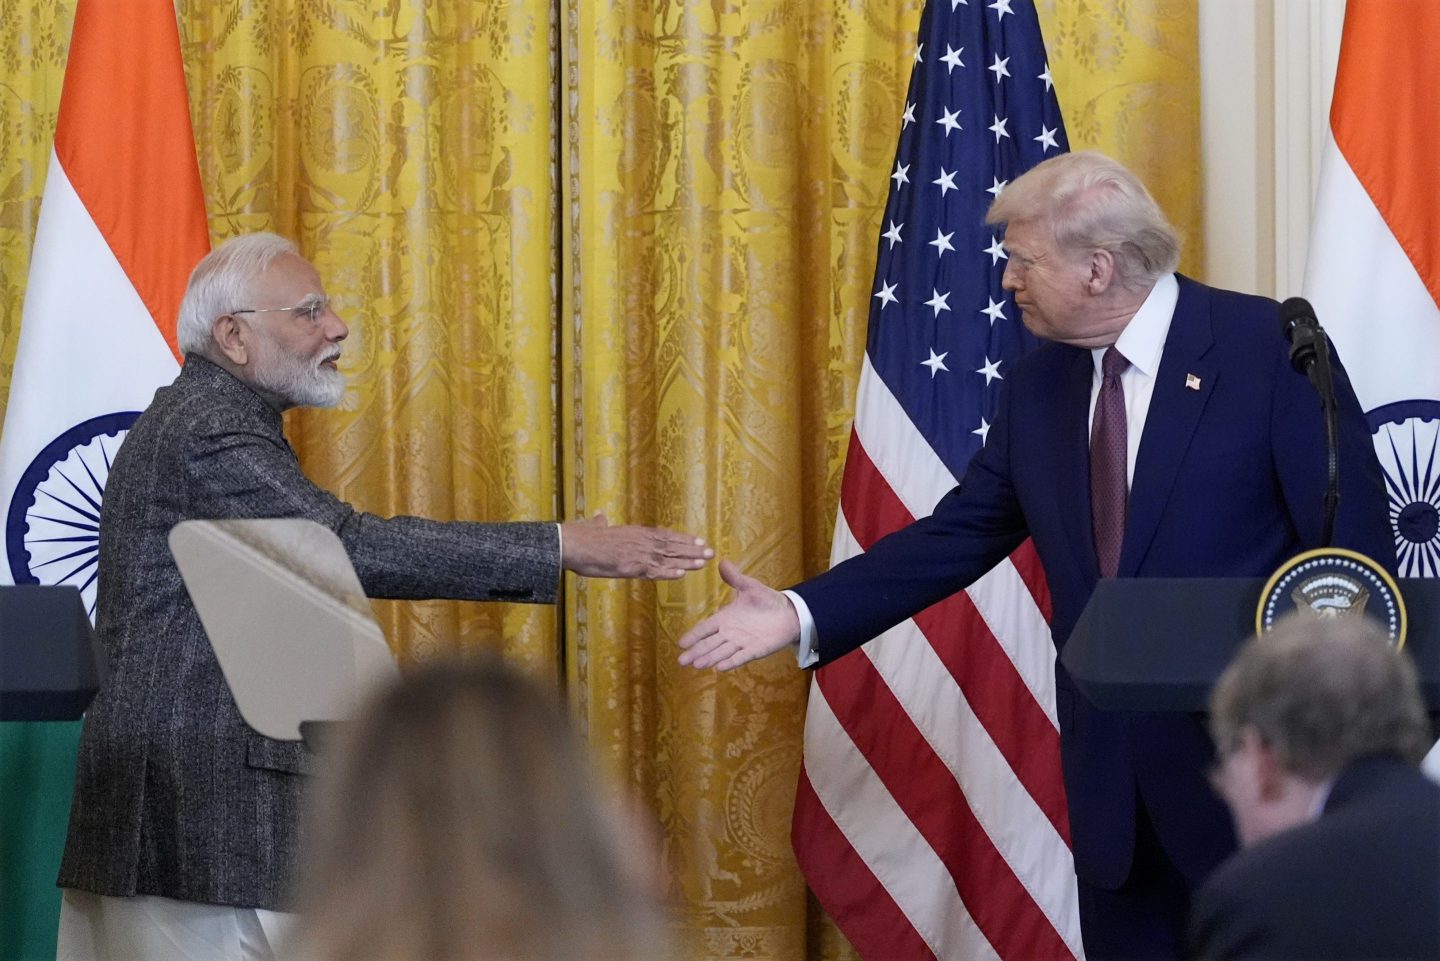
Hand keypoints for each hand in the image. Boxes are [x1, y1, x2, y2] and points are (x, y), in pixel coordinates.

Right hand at [560, 513, 712, 578]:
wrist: (571, 543)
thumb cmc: (580, 537)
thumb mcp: (594, 527)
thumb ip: (600, 523)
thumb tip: (598, 516)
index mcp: (633, 533)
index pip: (663, 535)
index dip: (681, 539)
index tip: (698, 540)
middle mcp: (639, 541)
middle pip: (670, 545)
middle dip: (691, 549)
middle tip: (711, 552)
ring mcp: (635, 554)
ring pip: (667, 557)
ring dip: (687, 560)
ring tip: (704, 562)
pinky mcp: (629, 567)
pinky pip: (653, 571)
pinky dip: (668, 572)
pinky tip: (682, 574)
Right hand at [678, 560, 799, 669]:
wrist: (789, 613)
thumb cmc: (767, 600)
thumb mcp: (750, 587)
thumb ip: (735, 578)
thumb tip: (722, 561)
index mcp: (726, 618)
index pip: (705, 627)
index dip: (694, 635)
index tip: (681, 642)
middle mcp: (731, 632)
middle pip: (709, 644)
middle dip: (696, 652)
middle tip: (681, 661)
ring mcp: (742, 643)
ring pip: (722, 652)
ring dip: (710, 658)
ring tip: (697, 665)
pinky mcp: (755, 650)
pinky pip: (741, 657)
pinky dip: (731, 662)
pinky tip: (720, 668)